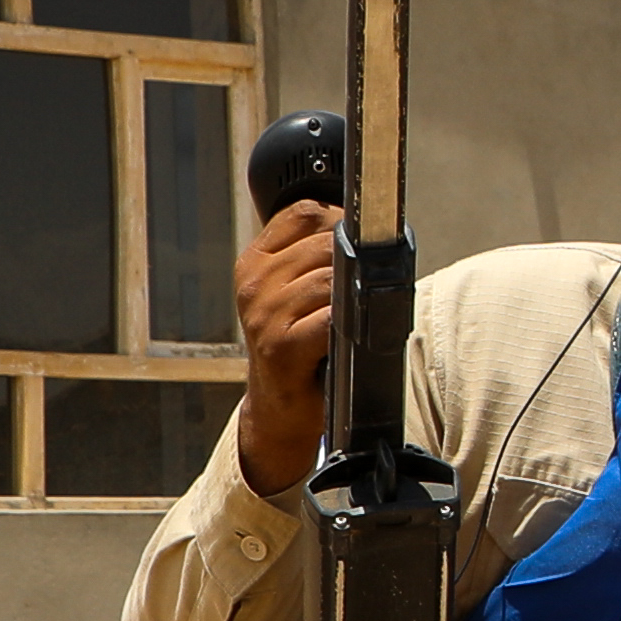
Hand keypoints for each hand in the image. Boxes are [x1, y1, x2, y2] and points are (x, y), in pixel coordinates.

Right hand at [230, 201, 340, 491]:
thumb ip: (313, 257)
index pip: (305, 212)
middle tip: (358, 292)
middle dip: (353, 263)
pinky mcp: (280, 345)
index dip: (340, 223)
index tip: (354, 249)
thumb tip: (366, 226)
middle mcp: (253, 282)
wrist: (279, 407)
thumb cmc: (296, 346)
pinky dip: (348, 324)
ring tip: (350, 318)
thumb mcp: (293, 292)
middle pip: (325, 243)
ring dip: (352, 297)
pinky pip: (331, 317)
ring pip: (331, 279)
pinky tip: (345, 336)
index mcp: (254, 261)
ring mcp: (264, 313)